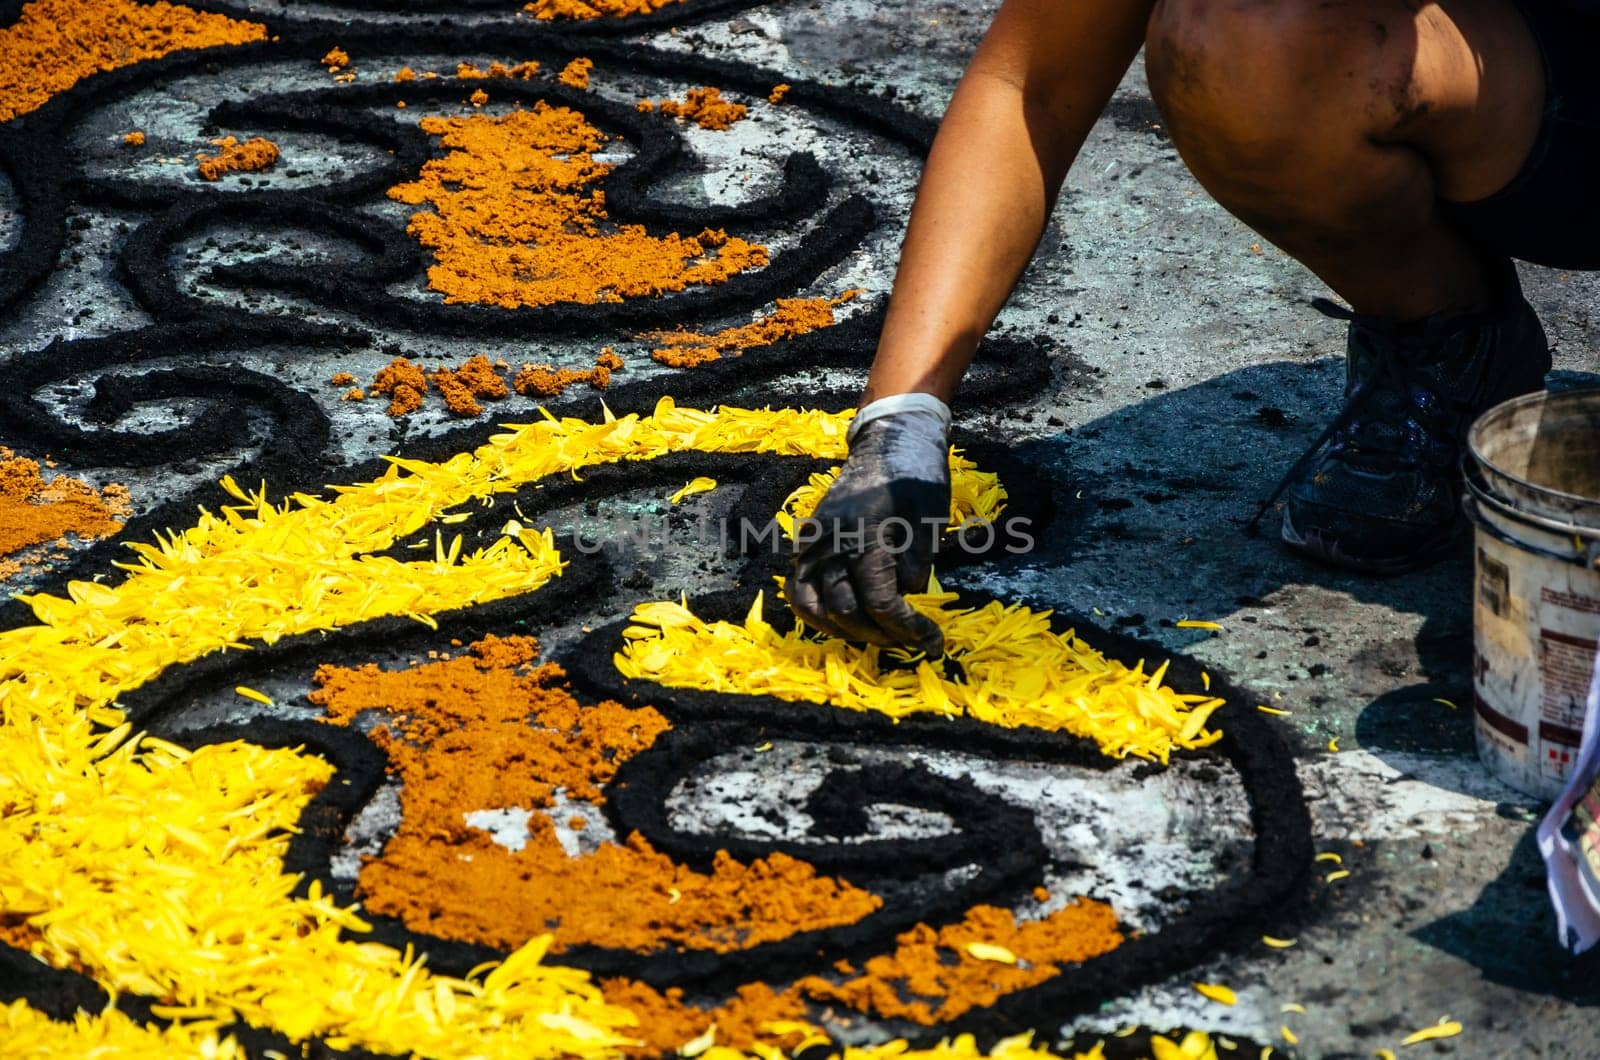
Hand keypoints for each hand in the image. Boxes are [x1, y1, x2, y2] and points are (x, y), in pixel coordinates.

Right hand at [789, 394, 950, 654]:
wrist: (888, 437)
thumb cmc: (917, 476)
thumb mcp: (930, 522)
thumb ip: (914, 566)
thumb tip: (903, 598)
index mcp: (866, 535)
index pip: (879, 602)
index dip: (907, 629)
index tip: (932, 642)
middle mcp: (832, 542)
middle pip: (845, 611)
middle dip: (881, 635)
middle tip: (911, 641)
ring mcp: (814, 541)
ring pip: (812, 606)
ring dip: (845, 630)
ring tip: (878, 635)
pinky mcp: (808, 540)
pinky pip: (799, 587)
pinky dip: (816, 612)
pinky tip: (842, 620)